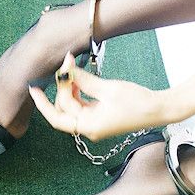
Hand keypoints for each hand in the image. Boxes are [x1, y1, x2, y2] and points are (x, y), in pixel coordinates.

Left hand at [27, 52, 166, 140]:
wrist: (160, 109)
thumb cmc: (138, 102)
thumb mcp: (108, 88)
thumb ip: (84, 81)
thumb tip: (67, 71)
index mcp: (89, 126)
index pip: (58, 115)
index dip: (44, 101)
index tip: (34, 87)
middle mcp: (89, 129)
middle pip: (63, 110)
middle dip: (61, 89)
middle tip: (67, 66)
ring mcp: (95, 124)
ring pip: (71, 108)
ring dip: (69, 90)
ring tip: (73, 70)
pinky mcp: (100, 118)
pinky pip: (81, 106)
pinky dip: (78, 93)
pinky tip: (80, 79)